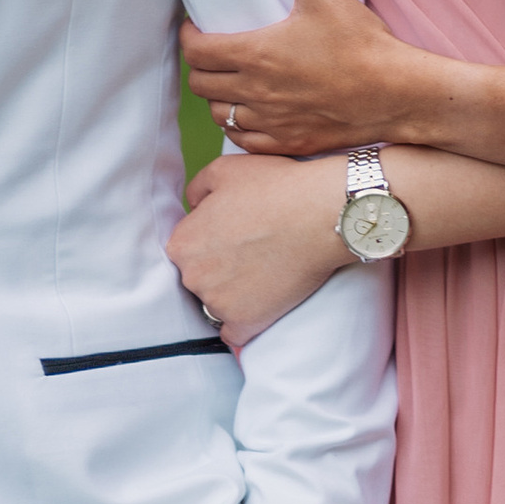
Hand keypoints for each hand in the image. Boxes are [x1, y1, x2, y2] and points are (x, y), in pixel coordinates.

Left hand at [169, 151, 349, 346]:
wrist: (323, 215)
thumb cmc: (277, 187)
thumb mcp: (224, 169)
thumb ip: (196, 189)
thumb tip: (194, 207)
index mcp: (182, 243)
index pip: (186, 251)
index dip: (209, 243)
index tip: (233, 238)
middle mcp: (192, 276)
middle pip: (199, 279)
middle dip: (219, 269)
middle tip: (251, 253)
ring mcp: (218, 304)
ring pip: (217, 306)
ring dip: (233, 296)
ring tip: (264, 273)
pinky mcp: (245, 323)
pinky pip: (233, 334)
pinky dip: (244, 324)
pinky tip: (259, 307)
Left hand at [182, 0, 433, 156]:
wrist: (397, 93)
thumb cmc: (361, 42)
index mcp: (257, 54)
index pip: (196, 51)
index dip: (188, 37)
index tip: (196, 28)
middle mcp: (256, 93)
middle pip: (201, 86)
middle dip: (200, 67)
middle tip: (213, 53)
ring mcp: (271, 123)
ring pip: (220, 116)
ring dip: (218, 99)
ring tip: (231, 83)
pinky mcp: (289, 143)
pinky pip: (245, 141)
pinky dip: (240, 128)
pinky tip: (251, 114)